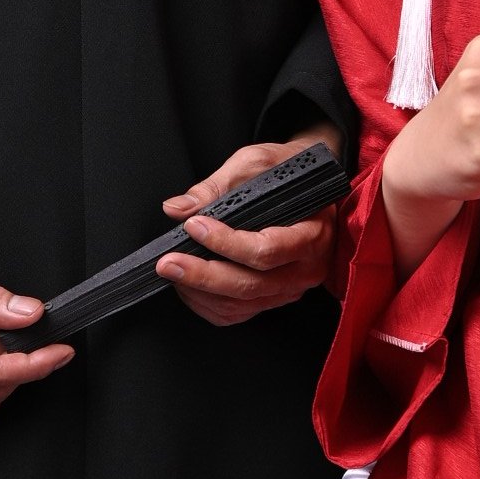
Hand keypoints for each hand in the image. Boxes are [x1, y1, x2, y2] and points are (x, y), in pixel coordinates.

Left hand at [155, 124, 343, 329]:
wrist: (308, 187)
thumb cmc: (287, 173)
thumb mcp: (256, 165)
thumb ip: (216, 188)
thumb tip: (177, 209)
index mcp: (311, 234)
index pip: (266, 250)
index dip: (225, 243)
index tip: (194, 227)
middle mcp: (305, 268)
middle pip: (249, 285)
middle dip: (202, 275)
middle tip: (168, 262)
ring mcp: (290, 288)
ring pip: (240, 303)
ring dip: (200, 292)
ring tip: (173, 271)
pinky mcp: (274, 298)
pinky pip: (238, 313)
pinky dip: (208, 305)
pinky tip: (189, 286)